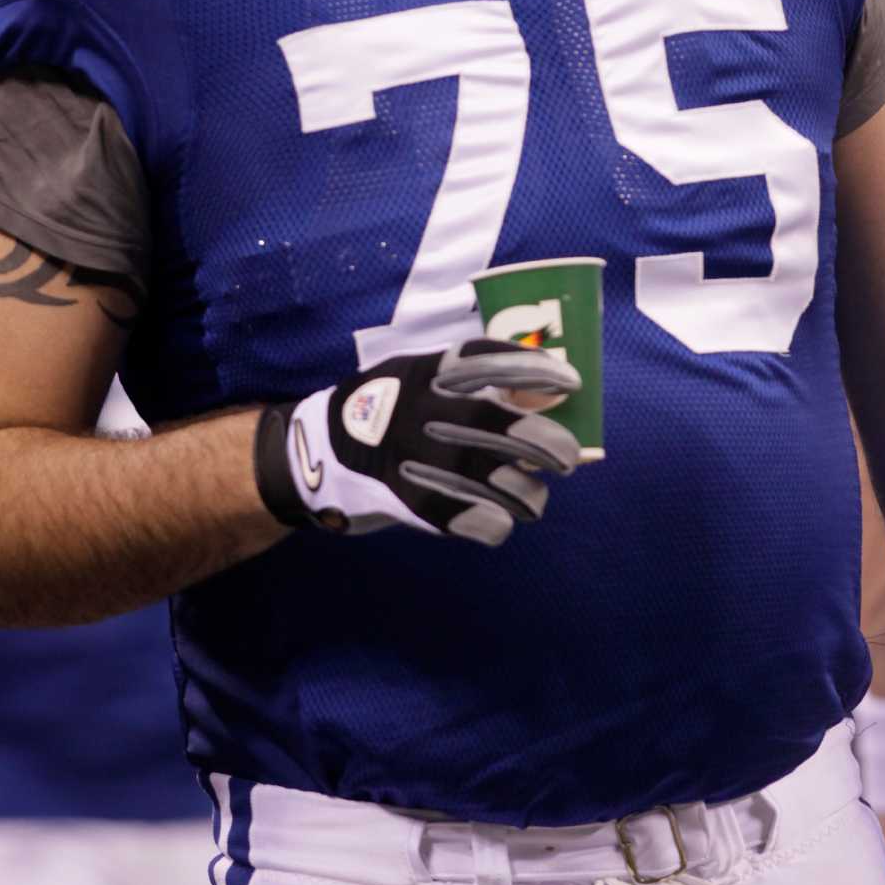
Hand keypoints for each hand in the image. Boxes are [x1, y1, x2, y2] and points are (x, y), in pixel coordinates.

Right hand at [254, 339, 582, 544]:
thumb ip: (474, 385)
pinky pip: (456, 515)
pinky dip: (490, 524)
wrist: (315, 453)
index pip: (485, 360)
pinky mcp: (399, 499)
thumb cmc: (386, 411)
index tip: (570, 383)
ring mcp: (406, 454)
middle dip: (541, 441)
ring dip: (524, 492)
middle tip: (569, 458)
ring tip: (535, 498)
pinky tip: (501, 524)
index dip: (532, 369)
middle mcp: (417, 409)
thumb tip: (547, 398)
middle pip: (491, 423)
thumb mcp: (419, 380)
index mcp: (424, 372)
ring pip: (482, 475)